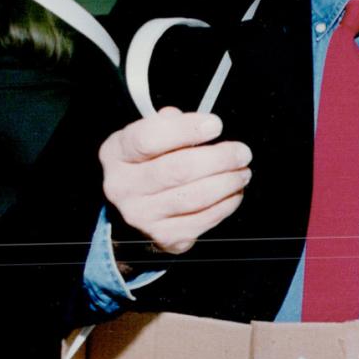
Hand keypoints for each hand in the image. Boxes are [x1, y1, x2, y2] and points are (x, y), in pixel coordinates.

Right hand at [99, 108, 252, 253]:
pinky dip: (226, 205)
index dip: (186, 129)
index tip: (215, 125)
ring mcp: (142, 215)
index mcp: (116, 153)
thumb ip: (167, 125)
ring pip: (194, 197)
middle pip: (178, 170)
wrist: (133, 211)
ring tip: (242, 172)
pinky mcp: (164, 236)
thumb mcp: (146, 138)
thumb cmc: (147, 166)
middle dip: (219, 159)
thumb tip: (193, 122)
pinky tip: (234, 192)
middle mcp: (122, 186)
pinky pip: (203, 220)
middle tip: (242, 152)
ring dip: (227, 182)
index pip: (149, 138)